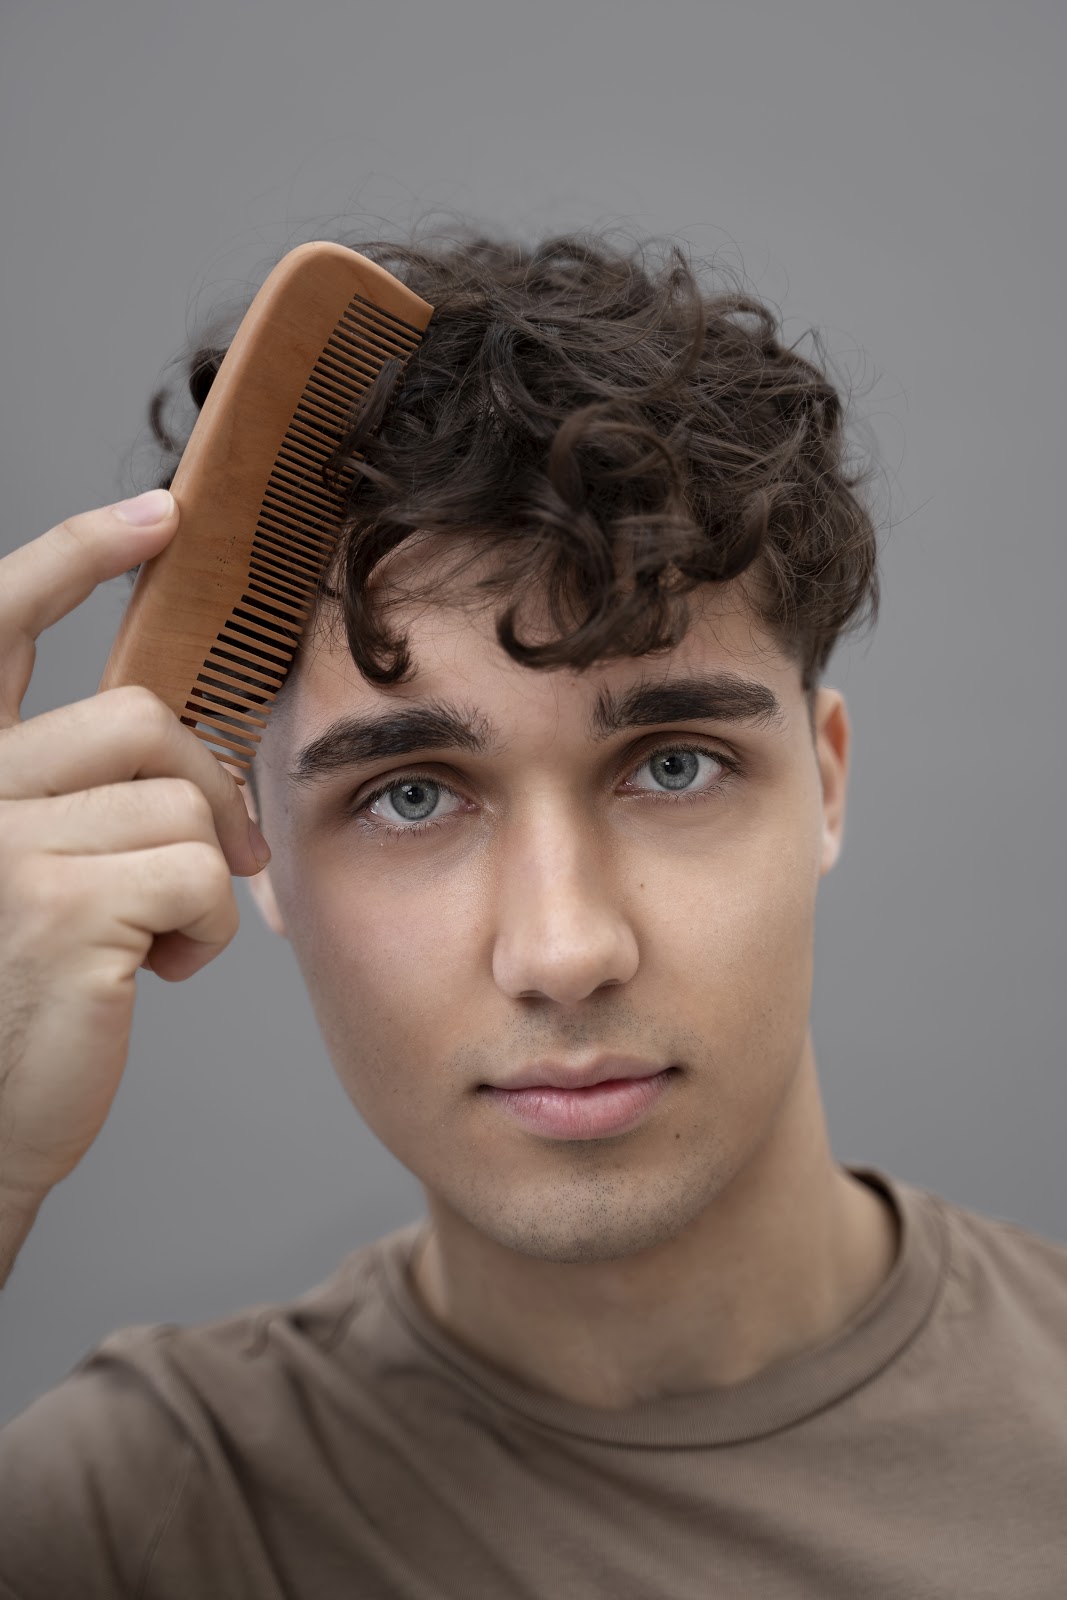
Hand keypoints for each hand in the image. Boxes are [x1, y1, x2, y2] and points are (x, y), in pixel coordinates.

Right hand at [0, 490, 268, 1245]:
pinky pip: (198, 869)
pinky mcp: (52, 903)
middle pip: (134, 718)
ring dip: (198, 872)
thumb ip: (70, 794)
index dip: (76, 557)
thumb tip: (181, 741)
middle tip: (217, 854)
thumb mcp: (29, 874)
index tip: (157, 512)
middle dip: (198, 783)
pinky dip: (208, 929)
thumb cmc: (15, 1009)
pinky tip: (155, 979)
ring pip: (177, 795)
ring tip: (156, 941)